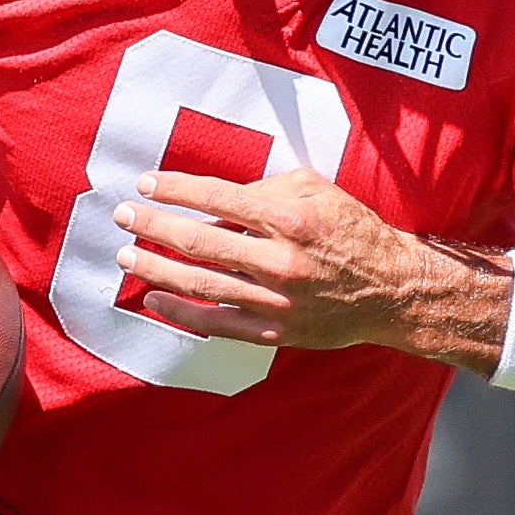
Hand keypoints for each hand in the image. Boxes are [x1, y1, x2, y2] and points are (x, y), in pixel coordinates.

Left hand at [113, 168, 449, 355]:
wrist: (393, 290)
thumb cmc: (353, 232)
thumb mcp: (318, 190)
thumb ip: (267, 189)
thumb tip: (215, 201)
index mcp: (290, 218)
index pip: (218, 198)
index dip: (175, 189)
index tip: (145, 183)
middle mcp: (280, 260)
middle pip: (199, 242)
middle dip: (153, 226)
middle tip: (122, 217)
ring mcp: (276, 299)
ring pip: (202, 284)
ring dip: (156, 269)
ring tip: (125, 258)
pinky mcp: (276, 330)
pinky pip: (218, 324)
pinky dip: (182, 312)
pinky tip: (154, 299)